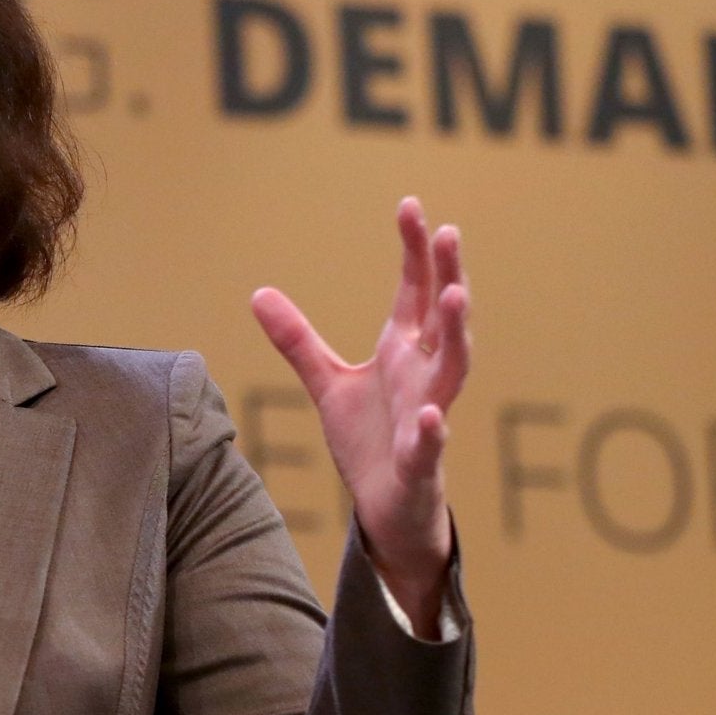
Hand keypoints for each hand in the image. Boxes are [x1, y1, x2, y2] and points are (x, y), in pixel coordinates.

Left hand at [249, 197, 470, 620]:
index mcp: (402, 352)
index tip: (410, 205)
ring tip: (457, 297)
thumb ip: (298, 340)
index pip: (413, 291)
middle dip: (447, 275)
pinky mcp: (420, 461)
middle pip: (442, 318)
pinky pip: (430, 442)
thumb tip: (258, 292)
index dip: (413, 250)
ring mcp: (428, 416)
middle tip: (449, 233)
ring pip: (452, 370)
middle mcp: (423, 375)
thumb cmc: (369, 441)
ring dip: (457, 334)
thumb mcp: (327, 383)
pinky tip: (431, 414)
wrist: (386, 509)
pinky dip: (432, 429)